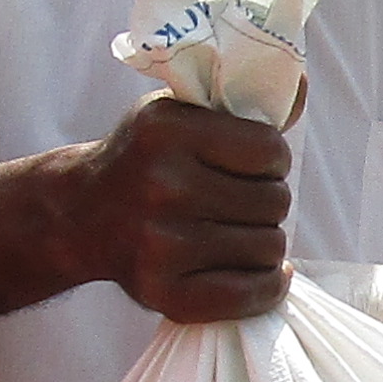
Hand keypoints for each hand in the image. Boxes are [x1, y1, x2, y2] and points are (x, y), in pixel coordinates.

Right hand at [65, 99, 288, 320]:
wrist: (79, 214)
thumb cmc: (145, 159)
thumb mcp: (179, 113)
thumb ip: (240, 105)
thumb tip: (303, 87)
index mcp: (166, 130)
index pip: (269, 149)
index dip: (272, 159)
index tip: (255, 166)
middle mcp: (162, 186)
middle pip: (274, 202)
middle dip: (268, 201)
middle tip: (242, 202)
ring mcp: (161, 244)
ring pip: (269, 247)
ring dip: (265, 241)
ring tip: (238, 232)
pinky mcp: (163, 292)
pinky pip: (249, 295)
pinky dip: (267, 286)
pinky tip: (260, 271)